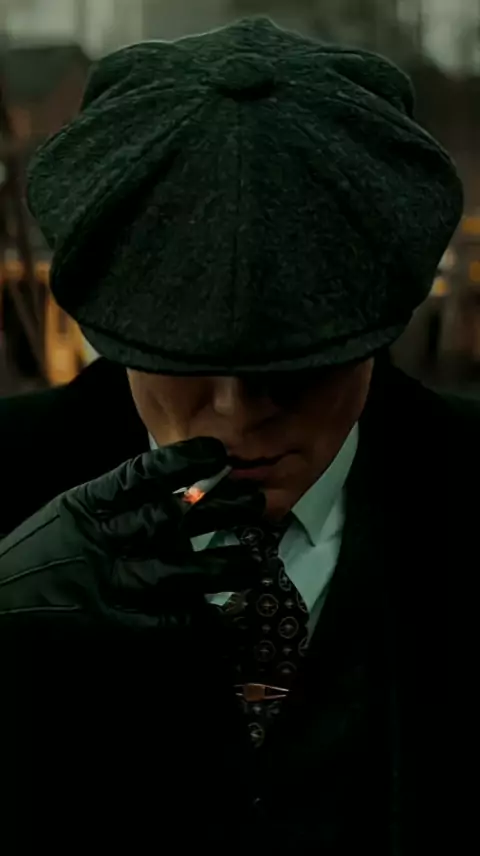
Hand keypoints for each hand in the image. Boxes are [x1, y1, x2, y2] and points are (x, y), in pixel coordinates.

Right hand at [0, 437, 264, 628]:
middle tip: (256, 506)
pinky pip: (164, 622)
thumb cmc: (42, 551)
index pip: (142, 474)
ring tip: (253, 563)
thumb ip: (116, 498)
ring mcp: (108, 583)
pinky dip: (196, 620)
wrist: (5, 603)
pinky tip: (222, 617)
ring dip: (220, 567)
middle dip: (218, 511)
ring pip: (176, 573)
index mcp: (89, 504)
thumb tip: (178, 485)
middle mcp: (102, 539)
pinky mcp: (112, 623)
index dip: (183, 462)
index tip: (218, 454)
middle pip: (170, 519)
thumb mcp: (71, 510)